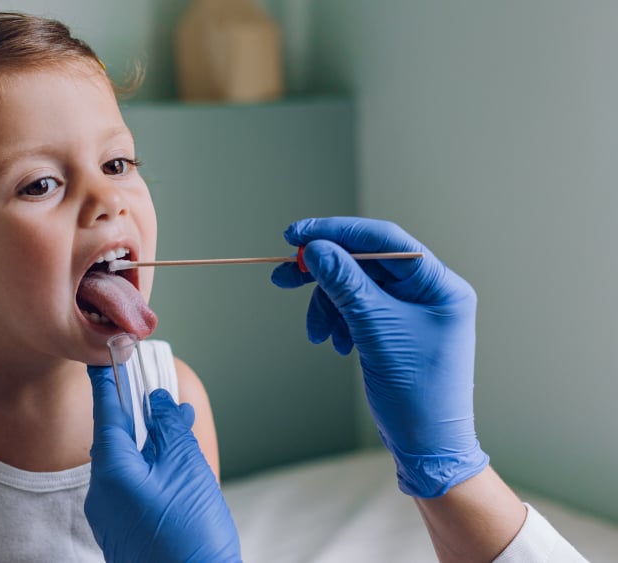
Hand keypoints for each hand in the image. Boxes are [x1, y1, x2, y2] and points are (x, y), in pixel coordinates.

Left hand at [84, 365, 240, 562]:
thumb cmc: (191, 536)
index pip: (106, 414)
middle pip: (116, 439)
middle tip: (156, 389)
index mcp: (112, 472)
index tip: (105, 357)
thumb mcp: (186, 469)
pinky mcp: (124, 532)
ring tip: (179, 424)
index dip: (108, 382)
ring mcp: (111, 517)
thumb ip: (170, 429)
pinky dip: (151, 468)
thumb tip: (159, 402)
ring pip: (127, 465)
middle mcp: (103, 494)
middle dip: (139, 414)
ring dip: (151, 442)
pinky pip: (133, 488)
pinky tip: (175, 463)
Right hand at [270, 217, 488, 497]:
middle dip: (325, 272)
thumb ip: (347, 285)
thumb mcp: (377, 332)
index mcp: (439, 285)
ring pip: (355, 287)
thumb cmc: (417, 393)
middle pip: (365, 263)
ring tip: (317, 335)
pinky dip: (338, 322)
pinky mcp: (394, 329)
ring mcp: (411, 311)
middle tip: (284, 276)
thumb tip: (317, 249)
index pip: (385, 240)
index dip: (338, 232)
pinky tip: (334, 344)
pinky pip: (356, 310)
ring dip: (328, 306)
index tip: (296, 235)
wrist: (426, 446)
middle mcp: (428, 292)